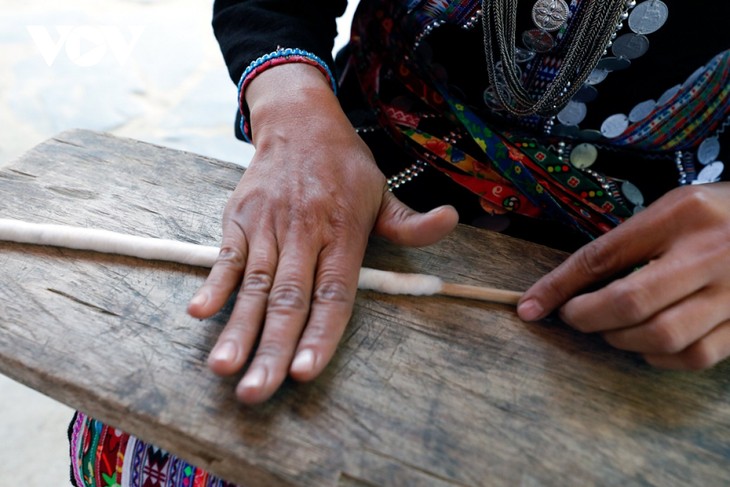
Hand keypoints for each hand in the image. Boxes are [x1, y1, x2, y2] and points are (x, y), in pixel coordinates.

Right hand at [187, 64, 457, 403]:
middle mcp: (304, 231)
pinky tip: (200, 313)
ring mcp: (268, 225)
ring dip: (238, 328)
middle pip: (289, 299)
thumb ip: (411, 222)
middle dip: (271, 348)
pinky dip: (214, 283)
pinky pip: (226, 256)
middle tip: (256, 391)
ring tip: (224, 368)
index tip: (305, 371)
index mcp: (342, 231)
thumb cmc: (345, 166)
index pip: (332, 293)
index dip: (319, 334)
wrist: (299, 120)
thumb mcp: (383, 192)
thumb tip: (451, 221)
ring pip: (255, 285)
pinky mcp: (240, 219)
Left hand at [518, 182, 729, 369]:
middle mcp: (709, 254)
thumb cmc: (717, 215)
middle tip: (574, 317)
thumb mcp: (671, 210)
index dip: (559, 286)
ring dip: (620, 340)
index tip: (530, 307)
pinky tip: (647, 343)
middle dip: (587, 318)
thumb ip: (627, 244)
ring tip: (610, 328)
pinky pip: (695, 357)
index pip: (603, 255)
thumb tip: (570, 286)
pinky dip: (659, 358)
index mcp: (681, 216)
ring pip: (662, 336)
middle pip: (631, 302)